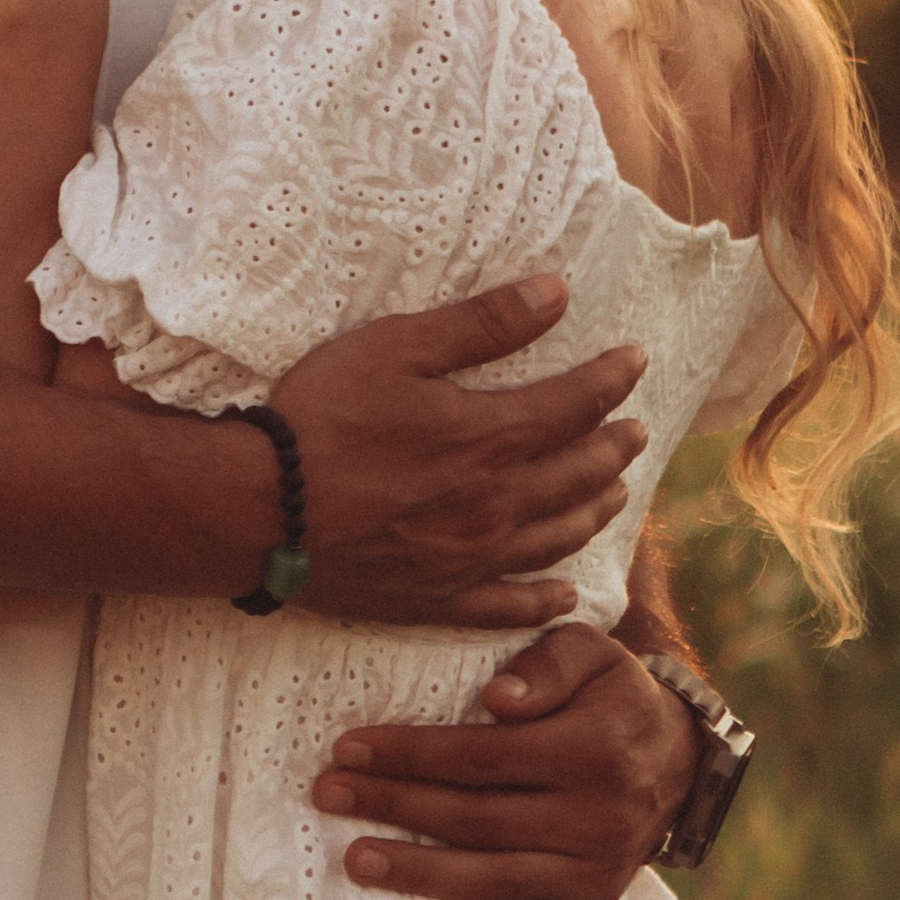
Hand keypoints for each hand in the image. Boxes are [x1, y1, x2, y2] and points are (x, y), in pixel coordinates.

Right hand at [272, 280, 648, 630]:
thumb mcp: (399, 347)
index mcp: (492, 437)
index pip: (576, 404)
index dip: (612, 379)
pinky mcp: (438, 598)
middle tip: (637, 430)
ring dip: (594, 511)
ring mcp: (472, 558)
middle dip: (614, 446)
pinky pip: (508, 606)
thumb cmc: (323, 417)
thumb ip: (483, 323)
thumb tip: (558, 292)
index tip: (636, 360)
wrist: (262, 509)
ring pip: (556, 537)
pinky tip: (566, 597)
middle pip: (577, 473)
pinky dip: (545, 602)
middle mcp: (498, 503)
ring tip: (616, 493)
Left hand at [312, 621, 701, 899]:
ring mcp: (595, 866)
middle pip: (474, 816)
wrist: (680, 754)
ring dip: (421, 873)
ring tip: (356, 861)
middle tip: (329, 794)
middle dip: (394, 804)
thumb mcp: (592, 652)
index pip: (480, 756)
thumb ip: (547, 665)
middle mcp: (592, 815)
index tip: (349, 746)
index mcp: (588, 749)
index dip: (411, 753)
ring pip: (496, 876)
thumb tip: (497, 700)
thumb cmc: (615, 692)